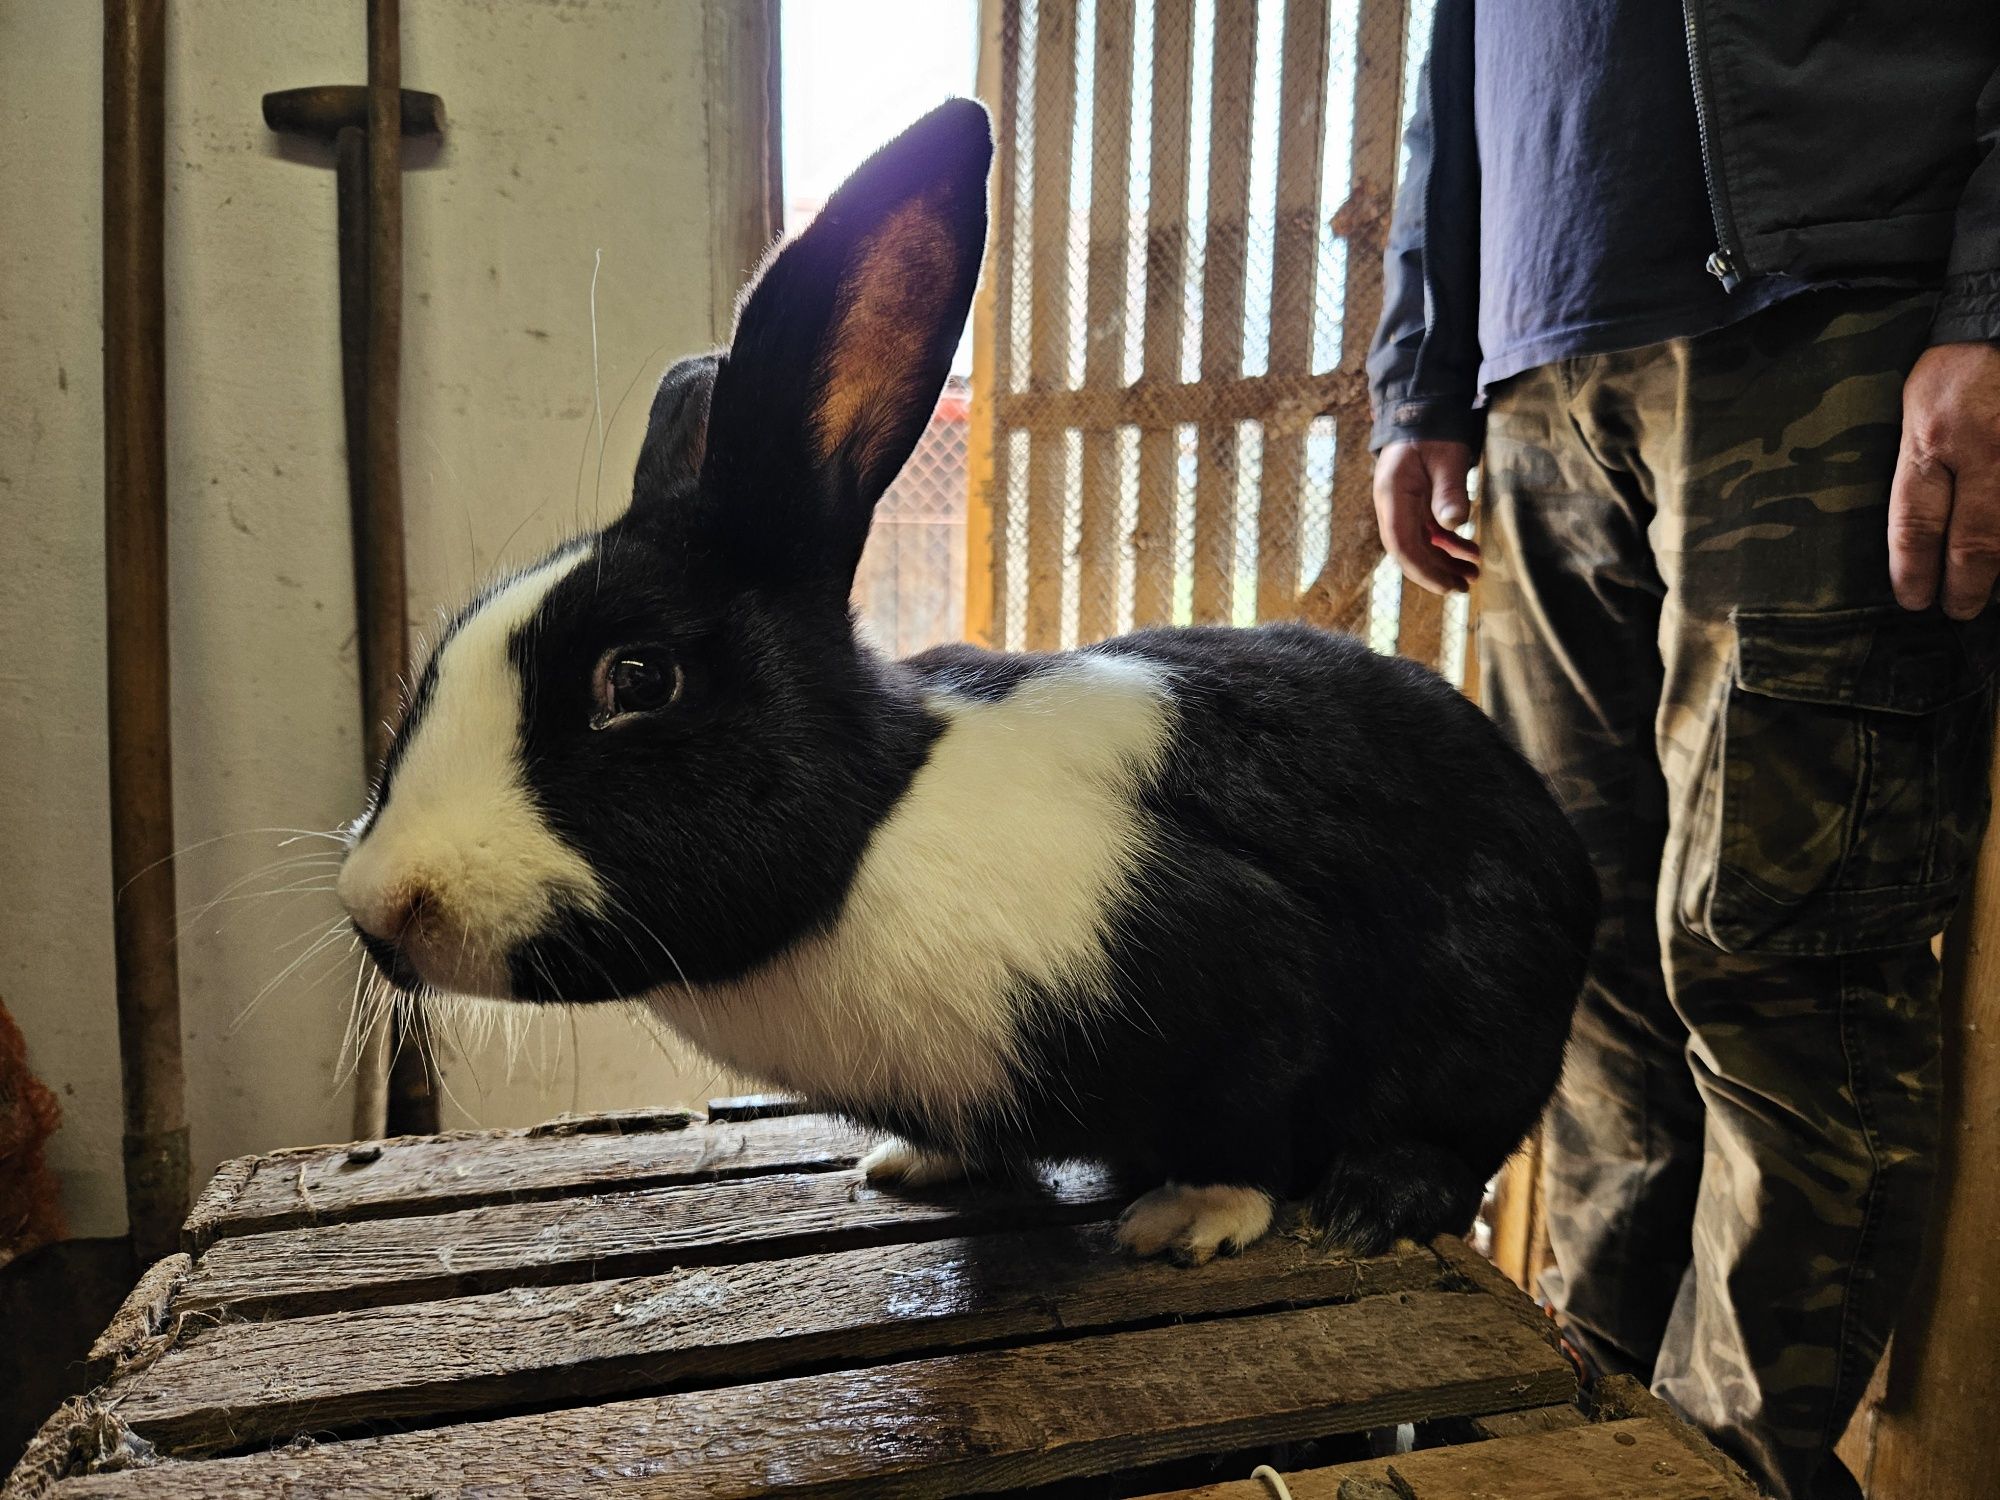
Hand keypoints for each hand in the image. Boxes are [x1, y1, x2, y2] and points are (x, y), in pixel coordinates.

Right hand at [1374, 440, 1480, 593]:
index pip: (1402, 545)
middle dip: (1436, 572)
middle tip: (1465, 586)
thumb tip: (1454, 525)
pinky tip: (1468, 551)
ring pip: (1420, 544)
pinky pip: (1428, 532)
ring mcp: (1403, 506)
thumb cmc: (1434, 431)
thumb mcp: (1447, 458)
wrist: (1425, 408)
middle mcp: (1393, 506)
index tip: (1448, 585)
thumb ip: (1449, 491)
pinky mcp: (1416, 503)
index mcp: (1393, 496)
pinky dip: (1447, 545)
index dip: (1424, 570)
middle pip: (1410, 551)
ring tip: (1472, 573)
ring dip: (1444, 561)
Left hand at [1889, 341, 1999, 619]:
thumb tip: (1916, 524)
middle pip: (1974, 541)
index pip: (1916, 523)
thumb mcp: (1917, 404)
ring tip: (1991, 593)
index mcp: (1932, 438)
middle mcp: (1983, 450)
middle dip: (1964, 586)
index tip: (1912, 598)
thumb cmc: (1959, 362)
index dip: (1913, 571)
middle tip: (1958, 611)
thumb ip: (1919, 460)